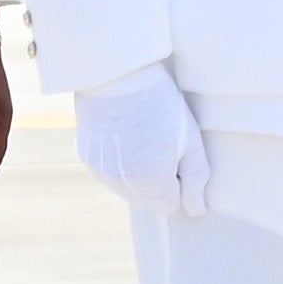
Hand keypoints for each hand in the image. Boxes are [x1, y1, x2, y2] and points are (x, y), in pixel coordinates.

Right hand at [73, 68, 207, 219]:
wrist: (116, 72)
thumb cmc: (160, 102)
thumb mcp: (189, 138)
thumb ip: (196, 179)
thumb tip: (196, 211)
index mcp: (150, 180)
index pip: (169, 207)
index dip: (178, 185)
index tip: (178, 157)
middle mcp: (121, 182)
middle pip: (146, 202)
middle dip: (157, 184)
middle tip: (162, 145)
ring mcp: (100, 170)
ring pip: (126, 189)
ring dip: (137, 176)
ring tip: (142, 136)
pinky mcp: (86, 156)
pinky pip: (109, 173)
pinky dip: (118, 163)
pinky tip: (124, 133)